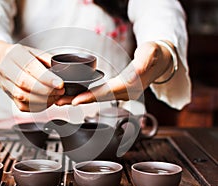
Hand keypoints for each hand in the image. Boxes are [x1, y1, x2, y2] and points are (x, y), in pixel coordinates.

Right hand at [0, 41, 64, 111]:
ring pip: (23, 97)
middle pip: (25, 83)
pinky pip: (22, 106)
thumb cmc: (18, 55)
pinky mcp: (9, 96)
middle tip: (60, 90)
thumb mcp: (32, 50)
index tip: (60, 83)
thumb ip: (46, 59)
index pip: (30, 67)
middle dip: (46, 90)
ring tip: (56, 96)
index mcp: (15, 55)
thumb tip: (62, 70)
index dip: (46, 78)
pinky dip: (37, 107)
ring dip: (43, 100)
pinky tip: (47, 102)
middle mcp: (7, 70)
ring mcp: (6, 85)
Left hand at [56, 40, 174, 104]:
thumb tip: (138, 69)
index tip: (74, 101)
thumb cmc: (155, 55)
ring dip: (78, 100)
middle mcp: (123, 92)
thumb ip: (146, 59)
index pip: (107, 93)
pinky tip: (73, 95)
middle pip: (97, 99)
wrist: (161, 62)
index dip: (90, 97)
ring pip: (96, 98)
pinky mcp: (117, 90)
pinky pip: (99, 94)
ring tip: (59, 100)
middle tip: (57, 102)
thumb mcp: (153, 52)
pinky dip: (85, 96)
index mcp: (130, 85)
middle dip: (77, 101)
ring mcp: (120, 93)